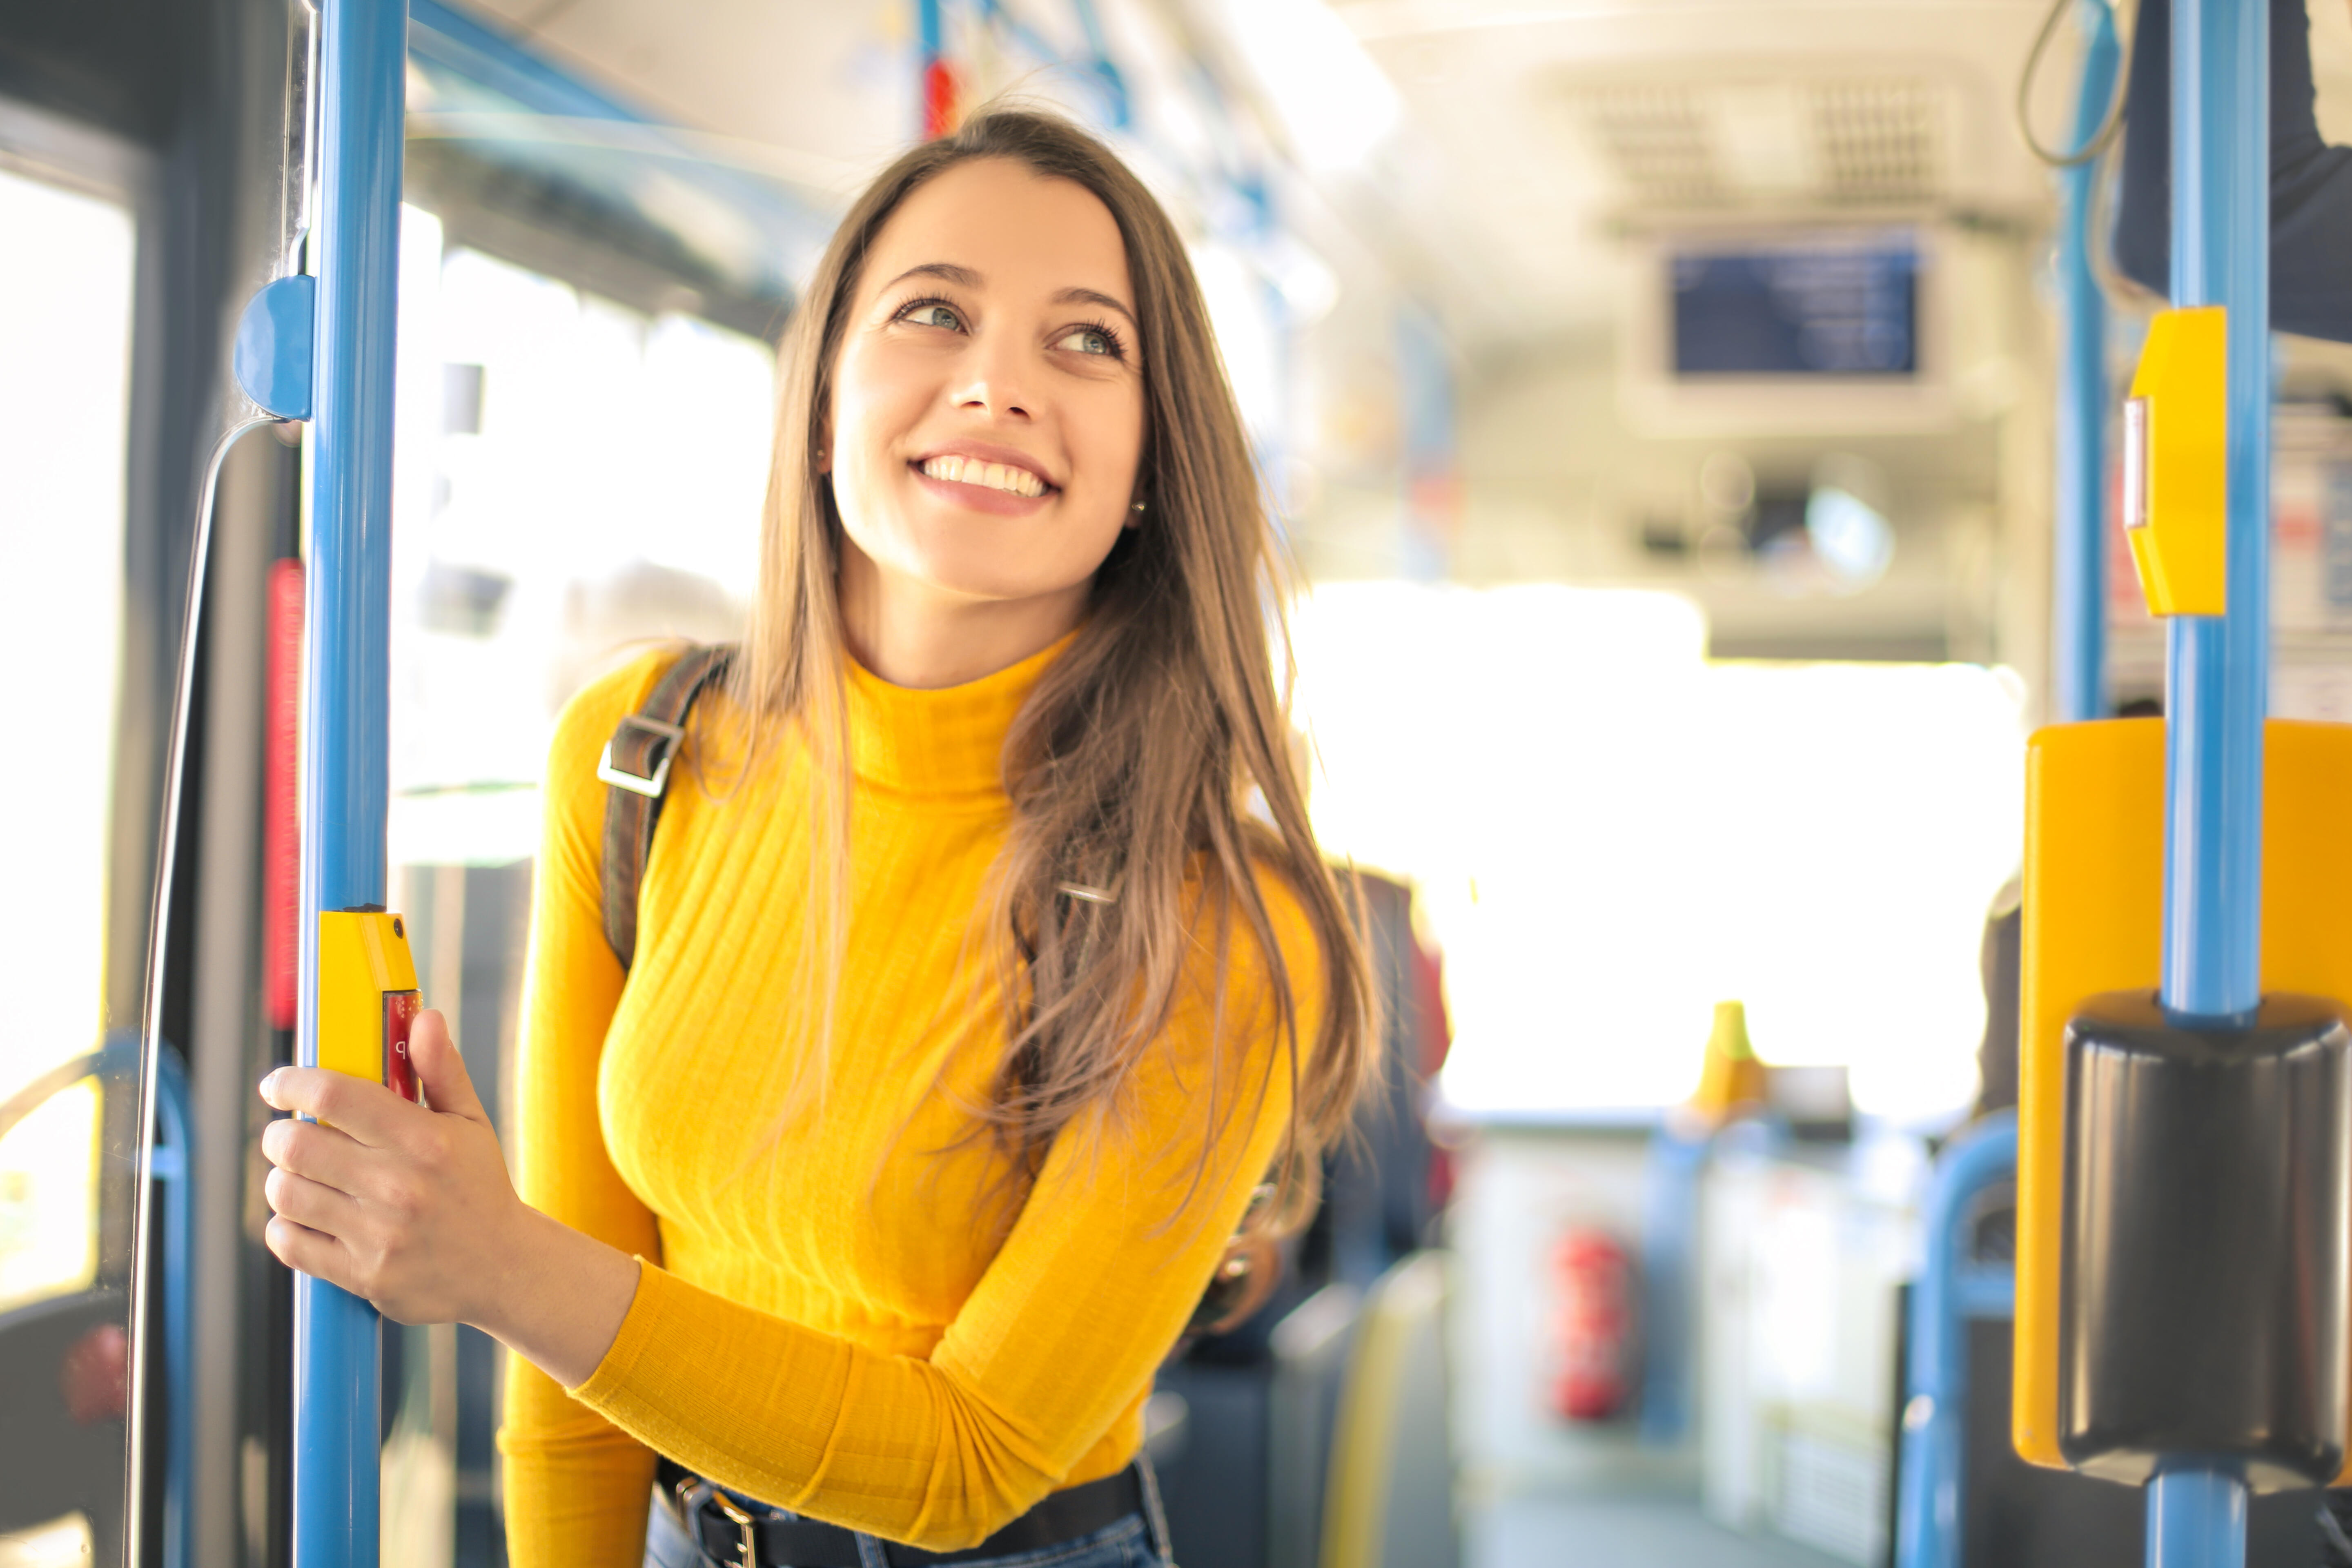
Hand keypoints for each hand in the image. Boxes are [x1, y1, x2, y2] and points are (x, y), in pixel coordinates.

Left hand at [259, 1009, 525, 1324]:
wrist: (503, 1267)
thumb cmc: (480, 1187)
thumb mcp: (472, 1122)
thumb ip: (442, 1069)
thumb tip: (425, 1018)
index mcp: (425, 1140)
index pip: (334, 1095)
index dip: (292, 1082)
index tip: (278, 1084)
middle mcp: (399, 1186)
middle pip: (297, 1146)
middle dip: (280, 1134)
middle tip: (289, 1133)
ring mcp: (379, 1235)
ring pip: (287, 1195)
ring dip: (283, 1179)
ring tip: (302, 1176)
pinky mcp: (363, 1274)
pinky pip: (290, 1244)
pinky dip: (285, 1227)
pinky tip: (307, 1216)